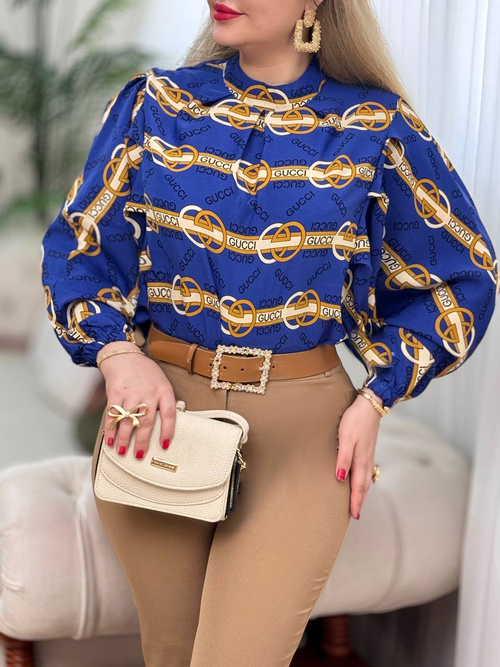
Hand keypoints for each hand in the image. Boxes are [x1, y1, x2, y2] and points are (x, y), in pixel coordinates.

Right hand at [97, 341, 176, 459]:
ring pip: (128, 420)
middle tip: (139, 455)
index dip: (167, 431)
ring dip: (125, 438)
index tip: (164, 446)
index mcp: (164, 390)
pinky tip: (110, 439)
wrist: (125, 356)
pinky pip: (113, 414)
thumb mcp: (161, 383)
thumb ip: (164, 402)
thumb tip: (166, 428)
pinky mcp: (116, 392)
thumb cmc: (145, 373)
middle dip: (142, 441)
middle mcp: (149, 392)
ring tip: (123, 451)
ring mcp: (132, 392)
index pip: (169, 414)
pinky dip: (111, 429)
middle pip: (146, 421)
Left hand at [335, 387, 382, 519]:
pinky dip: (364, 481)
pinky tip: (360, 479)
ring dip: (362, 492)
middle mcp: (366, 460)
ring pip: (366, 479)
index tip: (354, 515)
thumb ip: (343, 458)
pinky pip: (366, 471)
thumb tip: (340, 478)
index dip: (355, 501)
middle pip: (364, 486)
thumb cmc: (355, 420)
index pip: (358, 486)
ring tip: (358, 501)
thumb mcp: (346, 438)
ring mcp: (369, 455)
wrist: (370, 405)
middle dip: (359, 500)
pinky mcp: (368, 449)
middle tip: (355, 514)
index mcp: (360, 460)